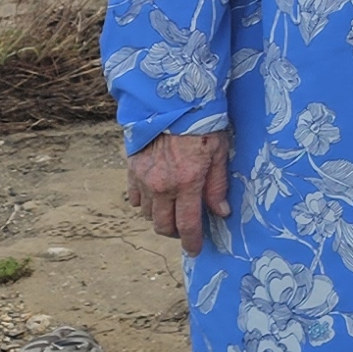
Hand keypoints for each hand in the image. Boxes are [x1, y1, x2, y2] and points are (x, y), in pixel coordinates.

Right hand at [127, 128, 231, 251]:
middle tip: (185, 229)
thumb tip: (221, 213)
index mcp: (187, 183)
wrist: (171, 101)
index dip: (191, 242)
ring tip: (172, 209)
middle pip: (163, 225)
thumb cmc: (202, 124)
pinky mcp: (131, 169)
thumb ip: (217, 186)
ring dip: (159, 216)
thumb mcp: (219, 153)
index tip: (195, 250)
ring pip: (147, 213)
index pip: (187, 225)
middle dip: (175, 233)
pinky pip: (133, 197)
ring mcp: (143, 178)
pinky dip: (143, 202)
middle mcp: (161, 186)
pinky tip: (155, 196)